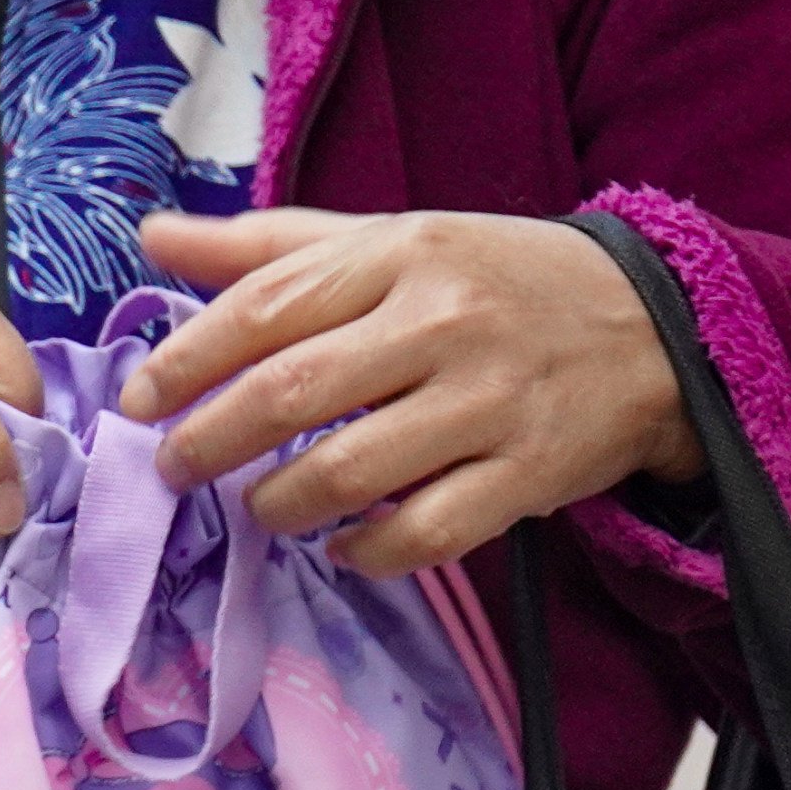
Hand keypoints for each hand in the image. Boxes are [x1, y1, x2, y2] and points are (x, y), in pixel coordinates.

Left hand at [120, 207, 702, 577]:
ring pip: (348, 472)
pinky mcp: (526, 474)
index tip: (137, 402)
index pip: (266, 306)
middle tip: (173, 468)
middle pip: (292, 391)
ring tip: (259, 508)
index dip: (185, 361)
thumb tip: (153, 237)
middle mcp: (444, 320)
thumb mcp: (390, 243)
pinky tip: (343, 545)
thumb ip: (270, 248)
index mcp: (403, 253)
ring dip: (280, 504)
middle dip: (209, 440)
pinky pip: (421, 534)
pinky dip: (366, 552)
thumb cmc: (493, 283)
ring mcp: (489, 401)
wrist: (653, 325)